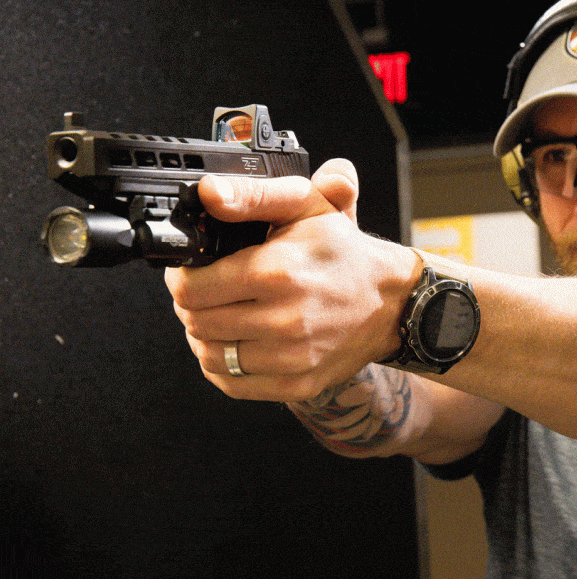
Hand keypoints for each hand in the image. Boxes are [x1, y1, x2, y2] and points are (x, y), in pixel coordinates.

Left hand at [164, 159, 417, 400]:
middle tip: (206, 291)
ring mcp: (292, 358)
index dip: (182, 277)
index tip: (192, 270)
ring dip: (204, 335)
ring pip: (209, 356)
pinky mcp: (298, 384)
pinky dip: (223, 366)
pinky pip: (233, 383)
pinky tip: (236, 343)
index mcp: (279, 272)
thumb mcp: (305, 206)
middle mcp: (285, 320)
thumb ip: (251, 195)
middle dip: (191, 305)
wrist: (392, 302)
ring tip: (220, 316)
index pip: (191, 288)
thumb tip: (209, 194)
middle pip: (196, 322)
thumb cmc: (344, 253)